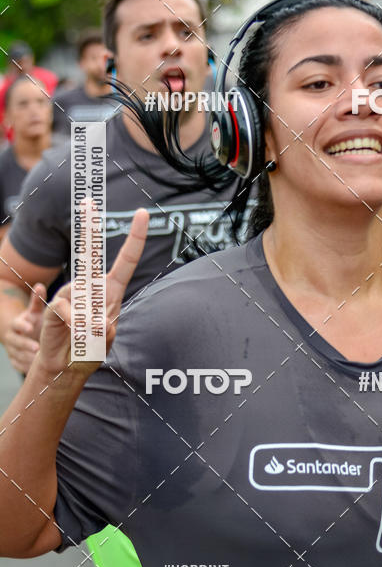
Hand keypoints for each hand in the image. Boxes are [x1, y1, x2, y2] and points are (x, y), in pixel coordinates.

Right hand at [4, 283, 46, 374]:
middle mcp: (12, 337)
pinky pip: (18, 365)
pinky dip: (25, 367)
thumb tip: (40, 286)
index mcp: (16, 324)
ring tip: (39, 361)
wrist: (19, 333)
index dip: (22, 326)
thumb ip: (37, 300)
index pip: (16, 324)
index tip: (30, 328)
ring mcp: (12, 349)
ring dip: (27, 358)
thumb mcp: (34, 311)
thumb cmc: (31, 321)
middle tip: (38, 349)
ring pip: (16, 355)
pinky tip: (34, 369)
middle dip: (25, 345)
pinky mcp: (14, 360)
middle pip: (15, 342)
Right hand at [37, 208, 148, 380]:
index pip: (126, 260)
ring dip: (88, 324)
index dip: (135, 237)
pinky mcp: (55, 304)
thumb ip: (104, 329)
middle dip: (88, 227)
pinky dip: (74, 325)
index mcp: (111, 291)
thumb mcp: (105, 339)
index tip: (141, 213)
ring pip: (84, 299)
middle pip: (90, 253)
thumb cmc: (89, 349)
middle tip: (88, 201)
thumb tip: (92, 319)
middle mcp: (90, 287)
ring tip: (85, 337)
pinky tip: (73, 333)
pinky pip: (67, 309)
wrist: (65, 366)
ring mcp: (71, 294)